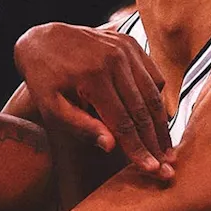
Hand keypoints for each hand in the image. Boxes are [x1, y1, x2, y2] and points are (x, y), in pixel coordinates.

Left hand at [14, 23, 172, 177]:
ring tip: (167, 149)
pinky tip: (159, 119)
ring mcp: (124, 49)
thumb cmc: (44, 80)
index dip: (139, 149)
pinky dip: (158, 98)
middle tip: (167, 167)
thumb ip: (80, 126)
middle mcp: (114, 59)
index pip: (123, 122)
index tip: (152, 170)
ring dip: (162, 125)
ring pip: (152, 94)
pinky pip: (153, 75)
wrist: (43, 40)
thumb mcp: (51, 106)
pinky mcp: (130, 44)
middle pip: (142, 110)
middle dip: (156, 142)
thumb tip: (111, 147)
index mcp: (93, 77)